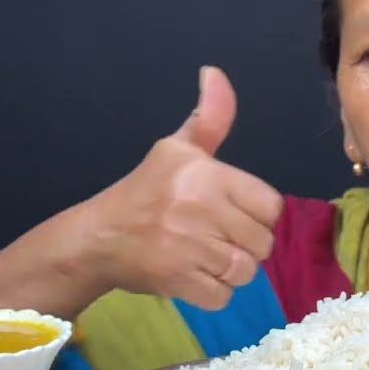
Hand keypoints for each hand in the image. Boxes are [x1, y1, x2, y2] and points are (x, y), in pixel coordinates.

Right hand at [86, 66, 283, 309]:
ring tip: (204, 258)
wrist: (98, 238)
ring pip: (245, 271)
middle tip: (214, 238)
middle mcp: (200, 208)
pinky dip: (212, 292)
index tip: (229, 213)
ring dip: (229, 271)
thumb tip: (215, 73)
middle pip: (262, 243)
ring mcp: (190, 247)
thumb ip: (209, 119)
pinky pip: (223, 296)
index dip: (254, 214)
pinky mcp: (180, 280)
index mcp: (206, 175)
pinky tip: (193, 276)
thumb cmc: (145, 193)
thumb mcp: (176, 150)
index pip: (270, 206)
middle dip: (243, 245)